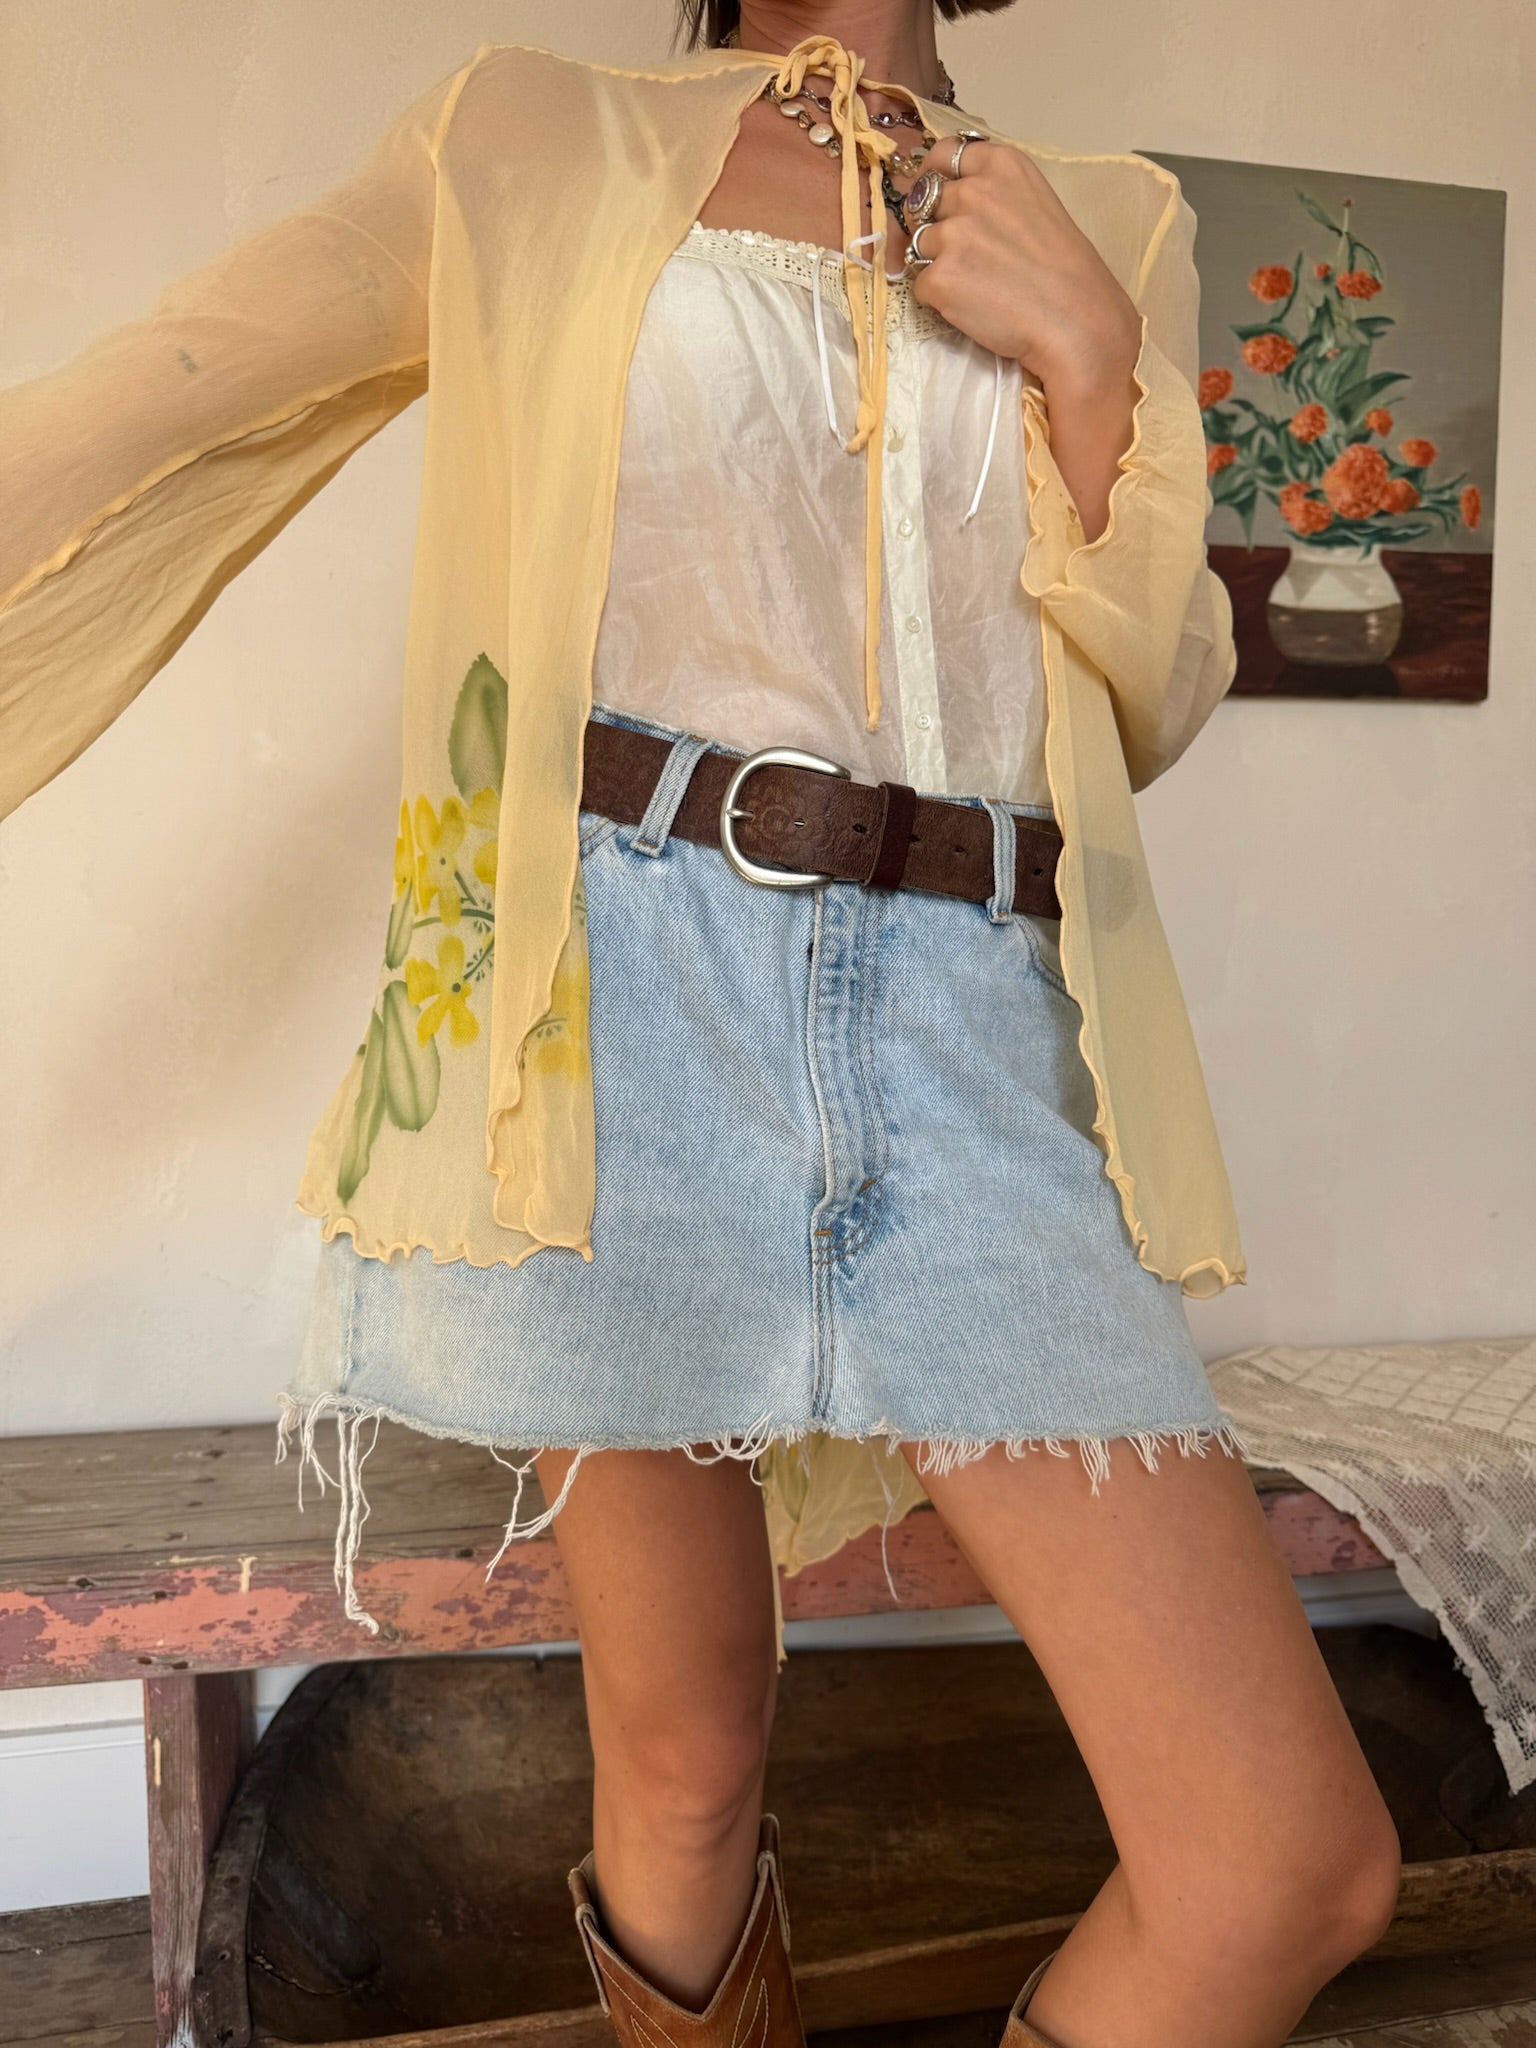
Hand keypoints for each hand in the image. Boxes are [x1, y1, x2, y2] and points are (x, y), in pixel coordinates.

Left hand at [895, 134, 1140, 394]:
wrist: (1075, 319)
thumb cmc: (1065, 268)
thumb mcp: (1035, 203)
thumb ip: (995, 193)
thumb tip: (954, 199)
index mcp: (1000, 165)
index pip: (944, 153)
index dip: (934, 176)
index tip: (936, 195)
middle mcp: (971, 191)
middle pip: (925, 201)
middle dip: (935, 224)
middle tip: (964, 253)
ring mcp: (951, 234)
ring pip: (920, 244)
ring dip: (938, 263)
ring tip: (978, 284)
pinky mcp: (939, 277)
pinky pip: (921, 286)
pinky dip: (939, 299)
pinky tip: (974, 306)